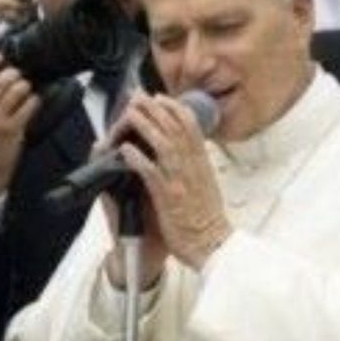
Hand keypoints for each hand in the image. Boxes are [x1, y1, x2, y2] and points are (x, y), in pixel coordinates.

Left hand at [103, 91, 230, 280]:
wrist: (212, 244)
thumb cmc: (207, 219)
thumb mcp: (207, 183)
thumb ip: (196, 164)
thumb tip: (188, 148)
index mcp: (202, 163)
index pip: (191, 125)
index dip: (174, 107)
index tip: (160, 97)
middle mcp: (192, 167)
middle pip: (175, 128)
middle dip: (155, 108)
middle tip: (139, 96)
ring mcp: (180, 181)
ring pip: (164, 144)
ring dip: (146, 125)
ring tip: (130, 113)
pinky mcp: (168, 197)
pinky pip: (152, 173)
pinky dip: (138, 158)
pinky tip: (126, 149)